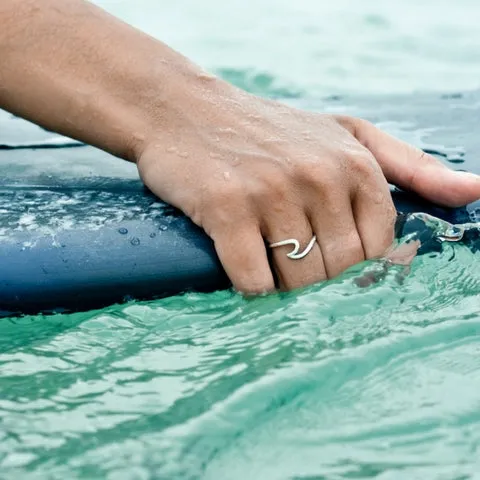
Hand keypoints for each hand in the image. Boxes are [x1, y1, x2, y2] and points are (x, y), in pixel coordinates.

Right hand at [136, 84, 479, 293]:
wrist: (183, 110)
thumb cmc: (266, 129)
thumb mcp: (344, 133)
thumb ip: (409, 164)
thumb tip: (475, 192)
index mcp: (355, 163)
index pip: (378, 250)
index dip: (354, 272)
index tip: (328, 271)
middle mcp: (318, 175)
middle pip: (339, 271)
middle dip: (317, 284)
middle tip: (291, 272)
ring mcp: (271, 191)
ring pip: (298, 280)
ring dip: (284, 289)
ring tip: (269, 270)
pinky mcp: (227, 207)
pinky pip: (254, 280)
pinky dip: (252, 290)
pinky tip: (245, 273)